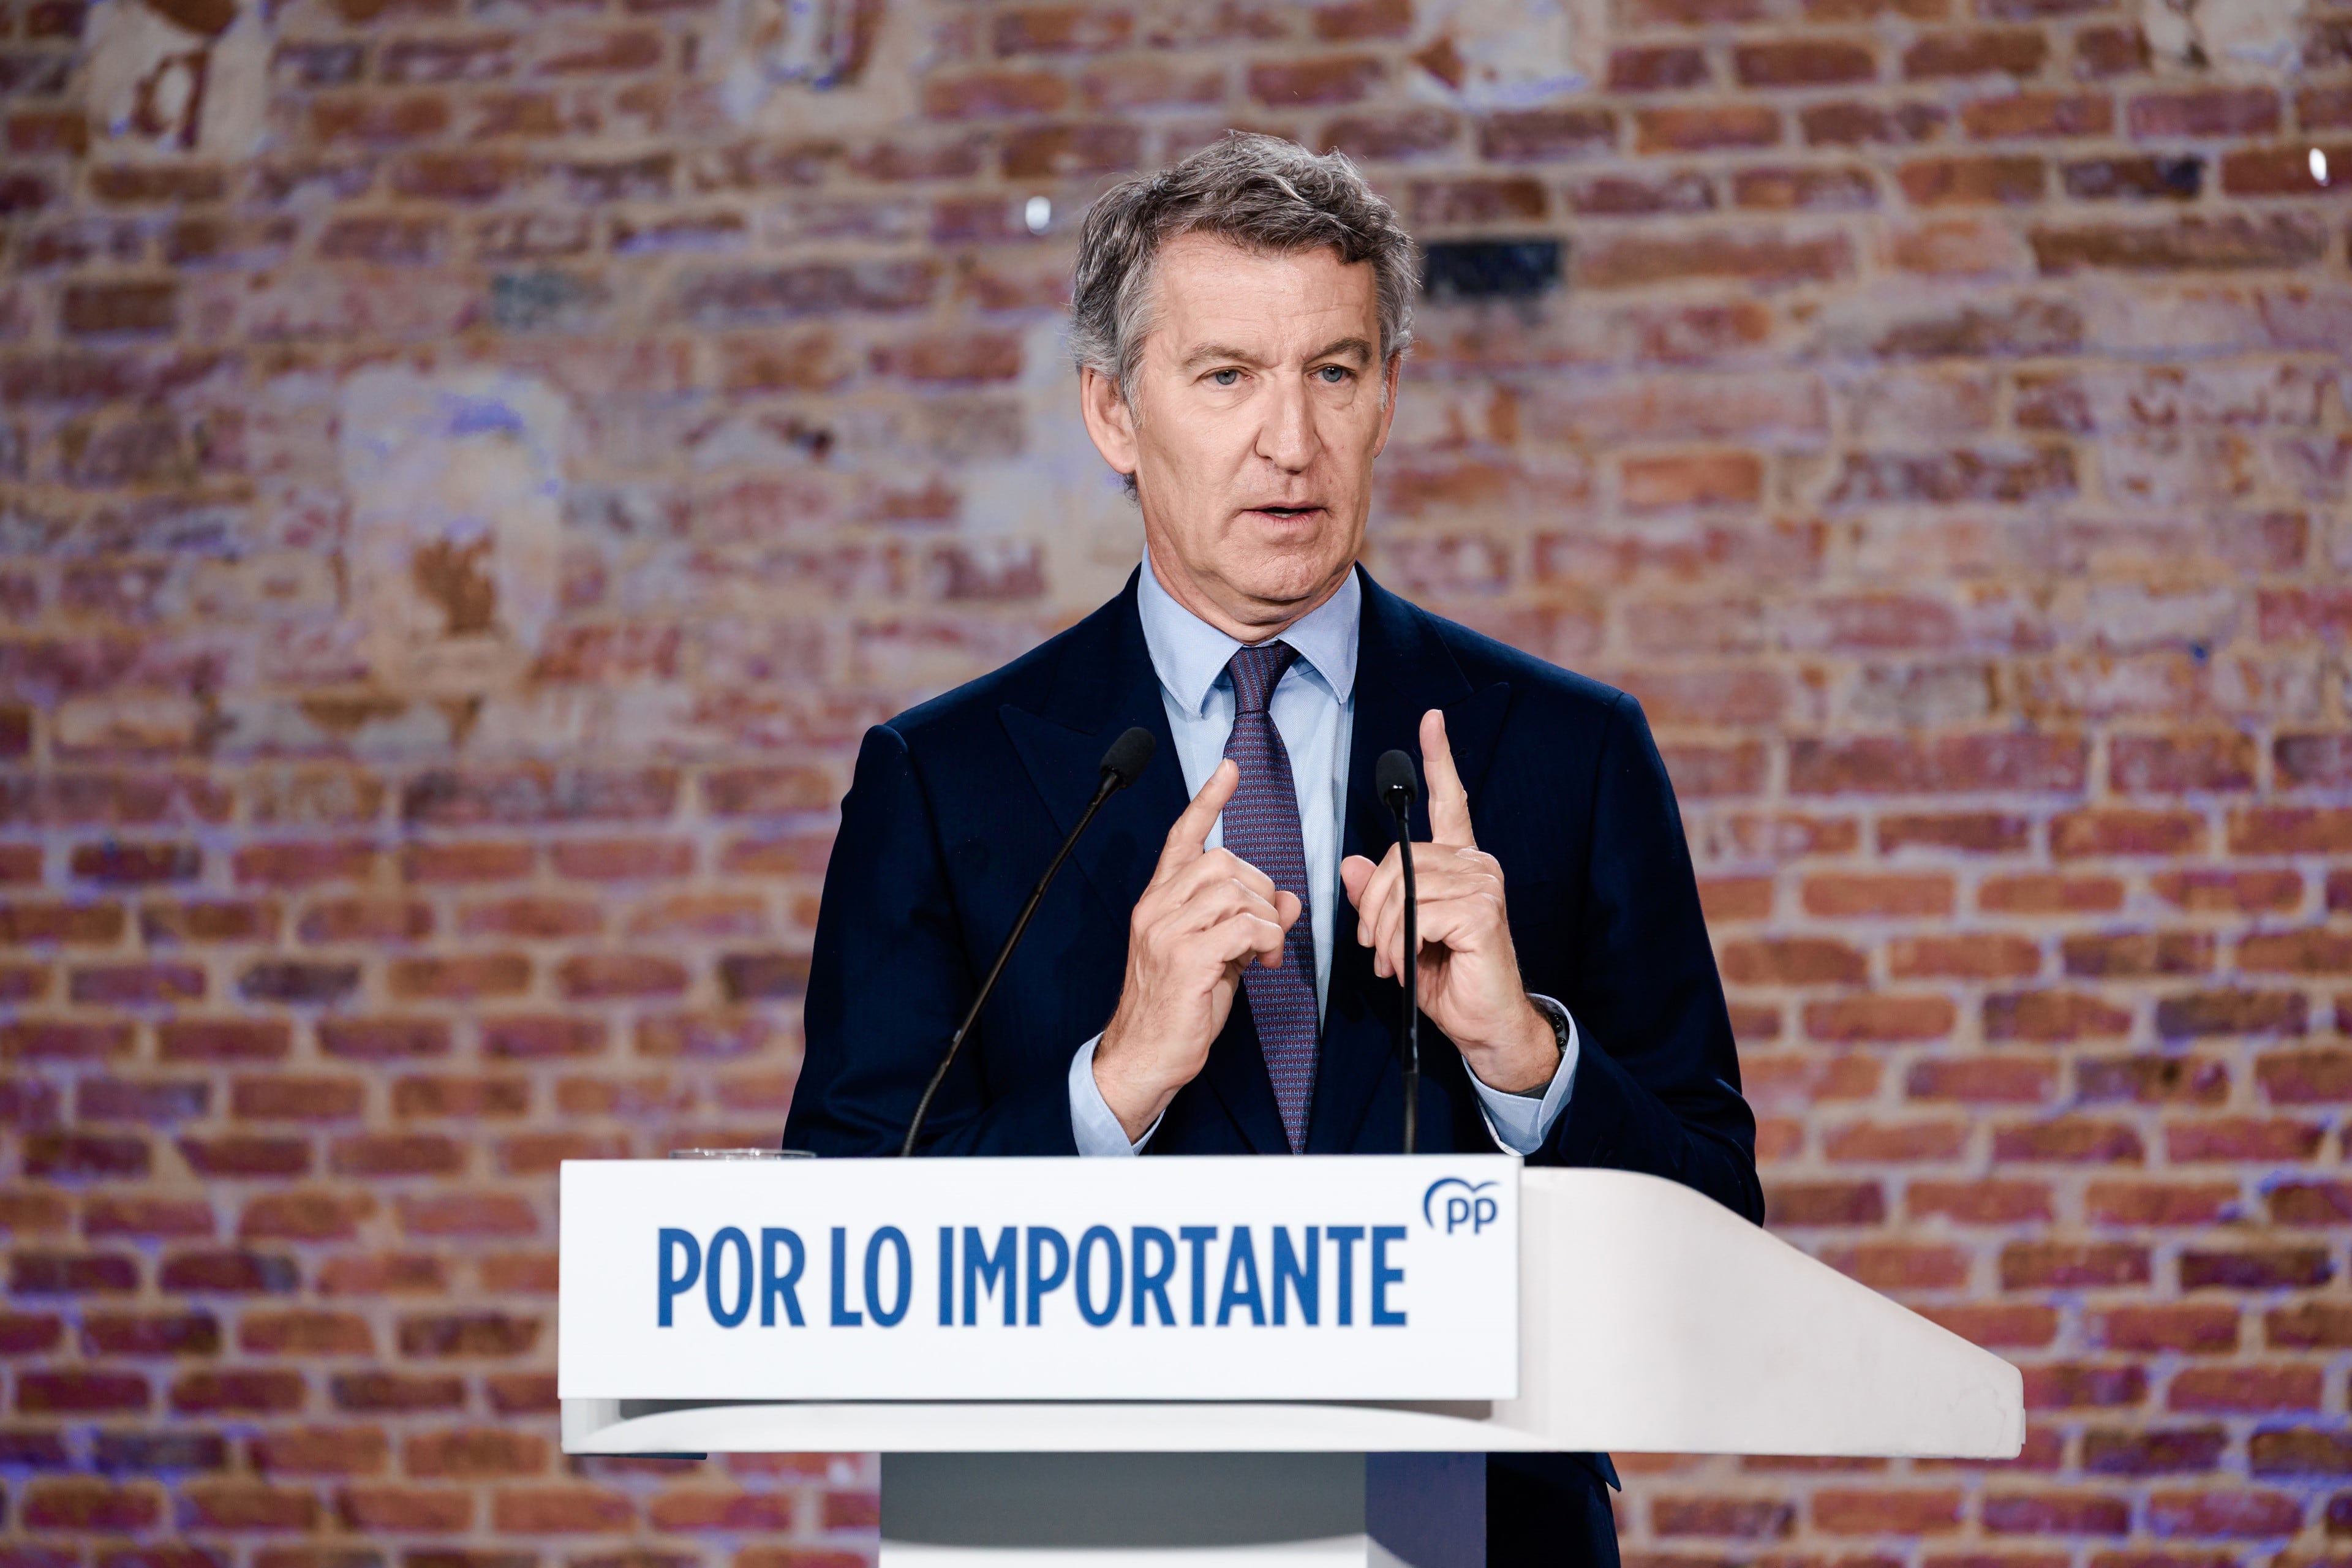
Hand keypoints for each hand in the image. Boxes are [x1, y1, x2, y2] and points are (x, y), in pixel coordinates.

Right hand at [1095, 759, 1303, 1139]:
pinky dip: (1264, 938)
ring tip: (1264, 951)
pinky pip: (1242, 927)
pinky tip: (1260, 961)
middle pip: (1222, 860)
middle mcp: (1157, 908)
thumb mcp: (1219, 954)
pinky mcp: (1185, 960)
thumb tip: (1288, 898)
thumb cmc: (1179, 1007)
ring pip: (1234, 890)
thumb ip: (1247, 920)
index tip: (1229, 769)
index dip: (1207, 802)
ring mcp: (1167, 932)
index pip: (1181, 837)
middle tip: (1267, 929)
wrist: (1144, 1057)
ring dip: (1264, 918)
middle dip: (1260, 888)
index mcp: (1159, 901)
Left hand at [1341, 709, 1556, 1095]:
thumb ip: (1379, 898)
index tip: (1431, 722)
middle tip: (1374, 947)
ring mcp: (1483, 884)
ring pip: (1402, 887)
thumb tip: (1352, 865)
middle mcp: (1476, 864)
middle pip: (1398, 858)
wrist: (1487, 1025)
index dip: (1440, 760)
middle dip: (1373, 907)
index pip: (1450, 802)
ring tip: (1392, 962)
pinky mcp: (1482, 910)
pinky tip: (1407, 964)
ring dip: (1384, 933)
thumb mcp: (1400, 937)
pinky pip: (1415, 913)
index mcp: (1459, 864)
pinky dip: (1399, 943)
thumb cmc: (1449, 980)